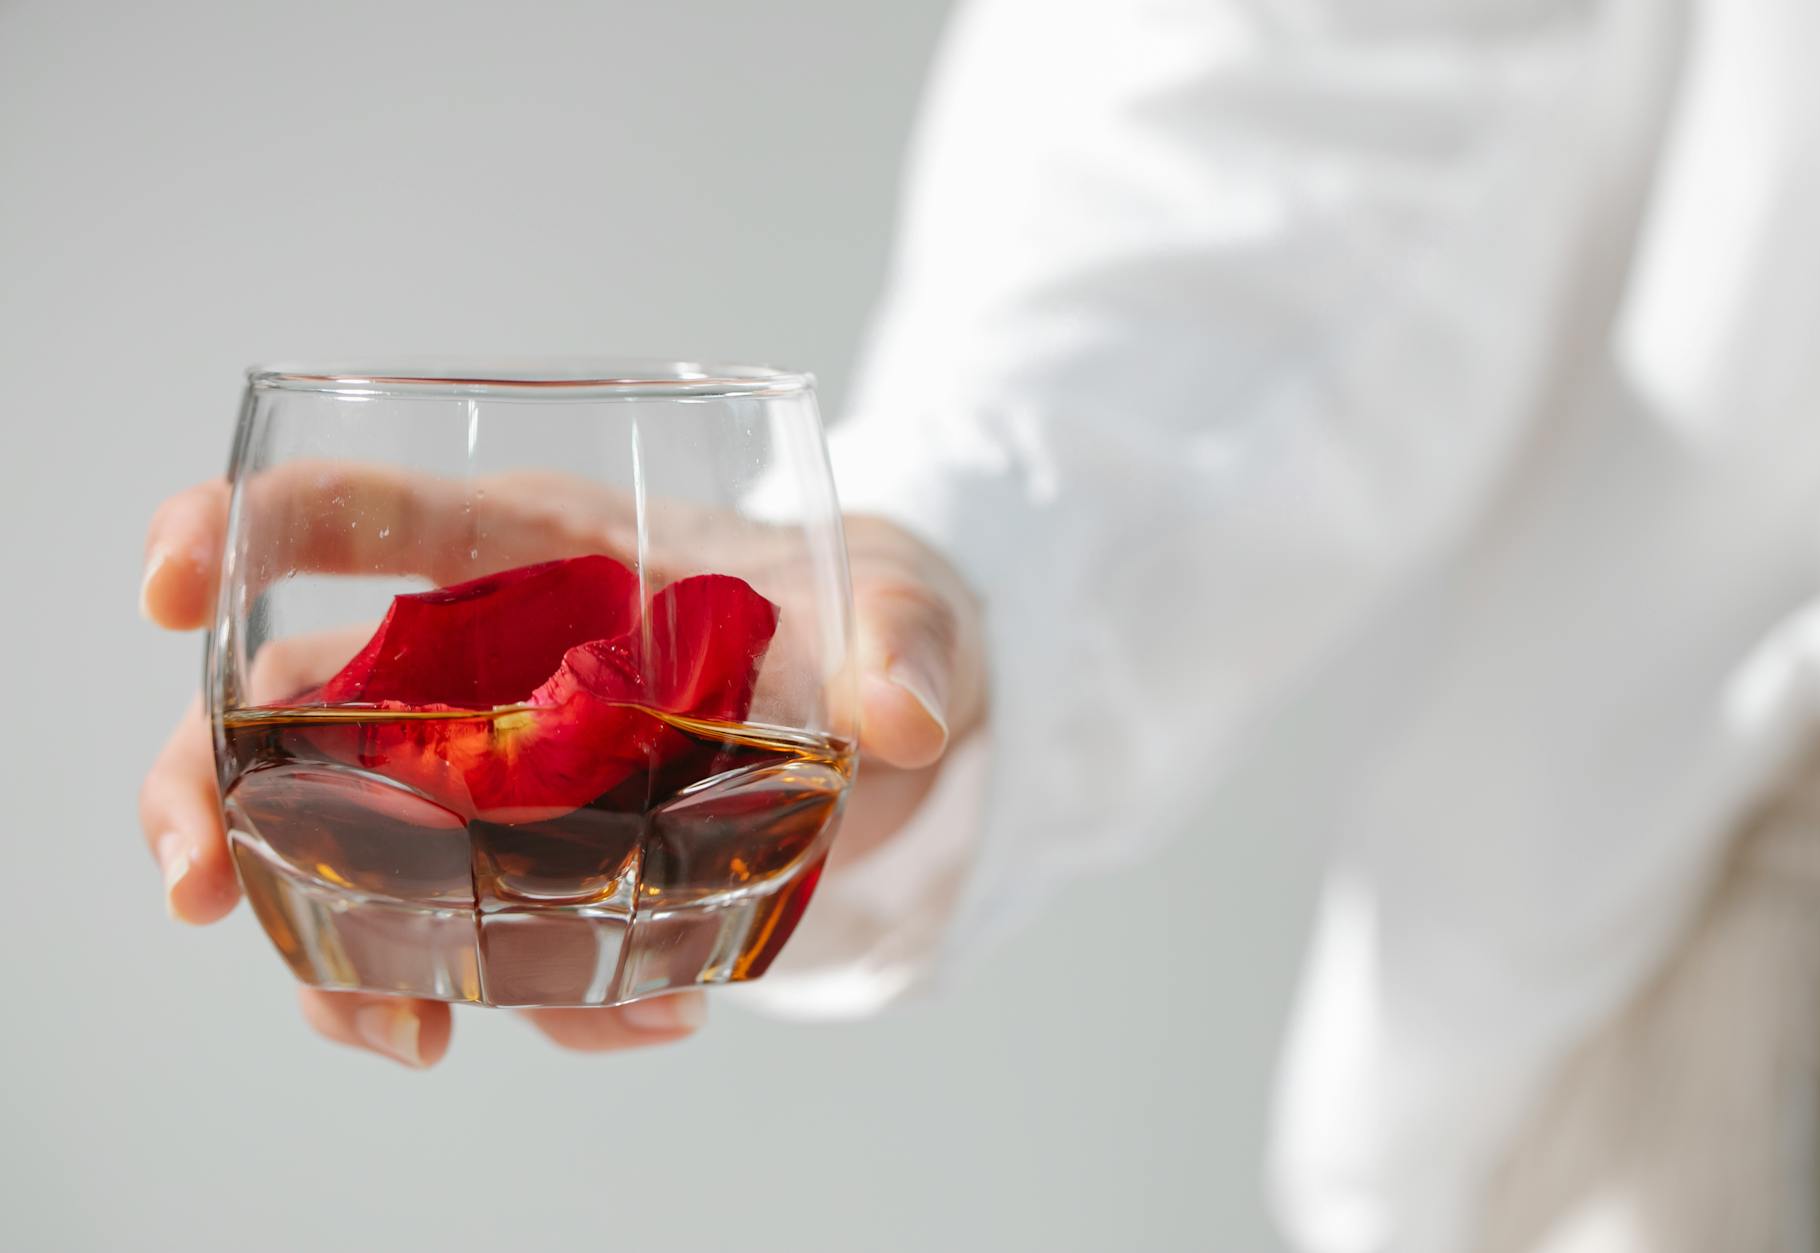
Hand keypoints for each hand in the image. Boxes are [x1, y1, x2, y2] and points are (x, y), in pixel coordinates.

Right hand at [138, 469, 984, 1066]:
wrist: (893, 700)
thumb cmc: (867, 611)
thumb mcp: (903, 608)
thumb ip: (905, 643)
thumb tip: (898, 717)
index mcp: (546, 551)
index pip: (369, 517)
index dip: (245, 527)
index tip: (169, 583)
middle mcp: (487, 660)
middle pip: (292, 708)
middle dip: (207, 791)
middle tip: (199, 889)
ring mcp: (502, 771)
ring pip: (350, 847)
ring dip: (337, 952)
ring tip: (410, 1035)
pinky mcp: (550, 862)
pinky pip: (487, 935)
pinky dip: (522, 996)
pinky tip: (640, 1020)